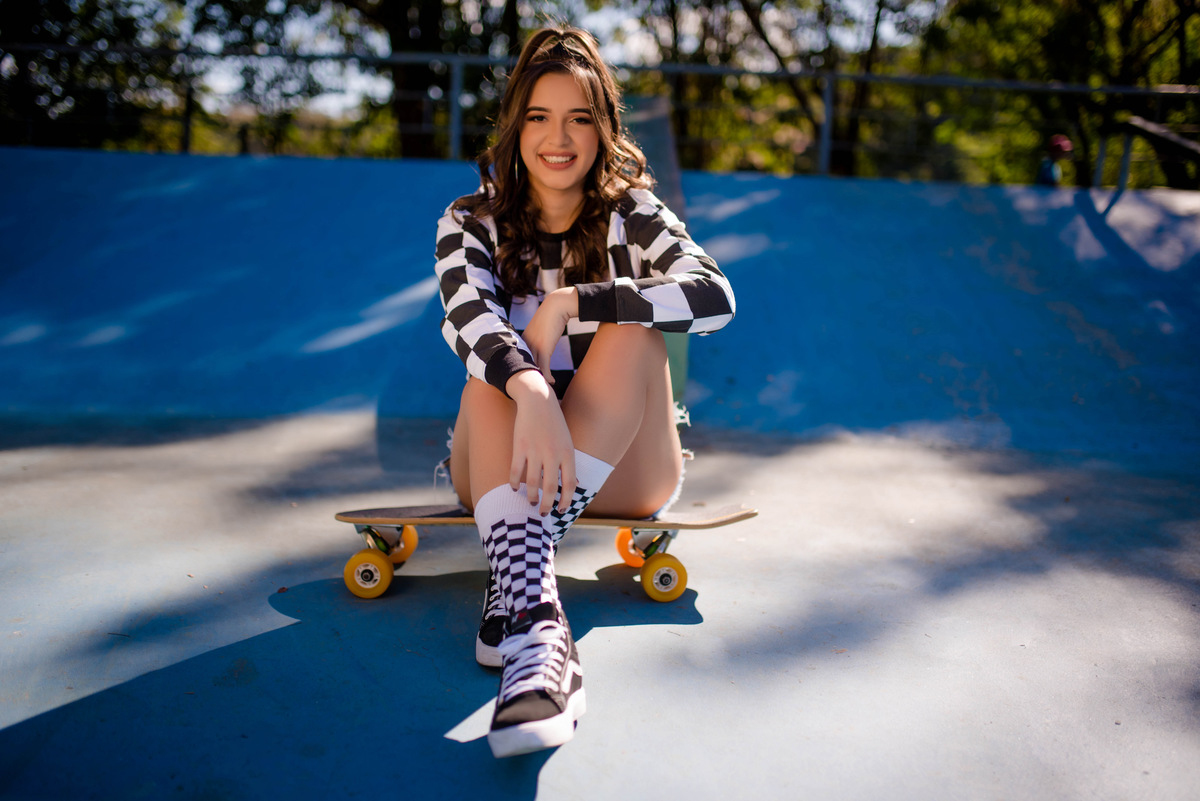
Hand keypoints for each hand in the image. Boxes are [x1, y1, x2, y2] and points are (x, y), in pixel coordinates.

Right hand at [506, 370, 577, 515]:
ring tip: (531, 502)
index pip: (570, 484)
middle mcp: (553, 453)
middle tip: (544, 513)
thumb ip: (569, 463)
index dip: (566, 501)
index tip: (561, 510)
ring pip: (533, 482)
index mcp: (568, 453)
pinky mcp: (520, 446)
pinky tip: (515, 488)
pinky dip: (515, 483)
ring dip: (532, 496)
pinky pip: (516, 470)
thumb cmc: (554, 423)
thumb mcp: (567, 441)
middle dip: (547, 504)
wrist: (538, 400)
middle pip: (551, 487)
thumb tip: (575, 484)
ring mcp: (535, 450)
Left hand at [521, 288, 578, 385]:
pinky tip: (551, 381)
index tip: (521, 380)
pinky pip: (543, 366)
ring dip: (536, 379)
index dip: (519, 370)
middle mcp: (525, 344)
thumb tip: (543, 343)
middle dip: (523, 378)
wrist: (557, 305)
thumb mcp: (542, 328)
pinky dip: (547, 375)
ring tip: (540, 389)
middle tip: (526, 389)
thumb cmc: (552, 315)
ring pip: (532, 367)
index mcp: (522, 339)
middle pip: (522, 366)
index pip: (518, 359)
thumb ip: (540, 337)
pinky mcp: (544, 347)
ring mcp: (534, 346)